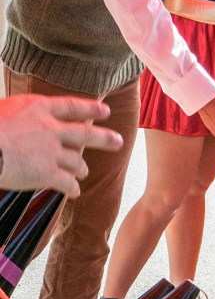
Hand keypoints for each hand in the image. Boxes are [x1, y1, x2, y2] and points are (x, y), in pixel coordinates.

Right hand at [0, 96, 122, 196]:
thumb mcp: (6, 109)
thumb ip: (21, 115)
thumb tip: (21, 119)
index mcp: (38, 108)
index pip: (71, 106)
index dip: (90, 108)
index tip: (105, 110)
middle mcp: (50, 128)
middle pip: (85, 133)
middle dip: (104, 138)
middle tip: (118, 141)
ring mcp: (51, 151)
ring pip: (77, 161)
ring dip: (81, 169)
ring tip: (83, 173)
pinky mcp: (47, 173)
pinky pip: (67, 182)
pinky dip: (72, 188)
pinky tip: (74, 192)